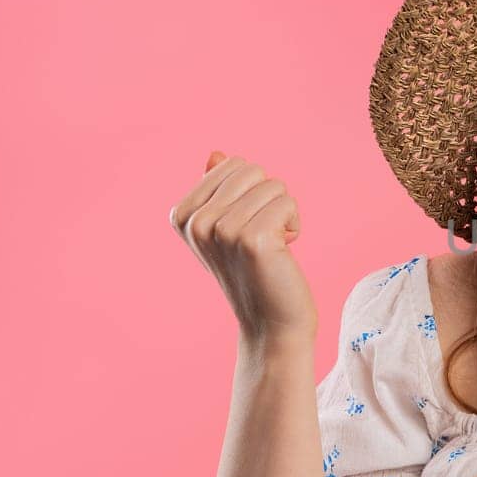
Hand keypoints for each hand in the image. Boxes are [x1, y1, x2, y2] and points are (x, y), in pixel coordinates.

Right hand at [169, 151, 317, 341]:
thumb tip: (217, 155)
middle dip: (268, 198)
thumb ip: (220, 190)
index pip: (233, 163)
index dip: (251, 191)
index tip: (245, 226)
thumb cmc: (255, 270)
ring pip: (273, 185)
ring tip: (271, 246)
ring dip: (282, 213)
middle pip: (251, 170)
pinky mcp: (251, 240)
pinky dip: (294, 224)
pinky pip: (287, 202)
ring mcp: (221, 231)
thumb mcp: (229, 227)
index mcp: (182, 215)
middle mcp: (196, 223)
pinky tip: (283, 251)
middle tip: (262, 235)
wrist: (271, 321)